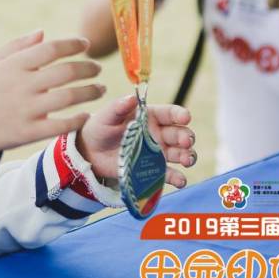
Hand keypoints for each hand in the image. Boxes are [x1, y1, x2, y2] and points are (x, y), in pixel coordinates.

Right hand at [0, 31, 105, 151]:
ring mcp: (26, 109)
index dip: (73, 44)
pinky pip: (61, 125)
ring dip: (91, 92)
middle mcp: (23, 85)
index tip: (85, 44)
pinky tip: (85, 115)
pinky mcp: (28, 132)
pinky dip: (77, 120)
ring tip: (100, 89)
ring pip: (69, 98)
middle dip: (89, 68)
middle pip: (67, 72)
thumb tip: (43, 33)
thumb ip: (17, 47)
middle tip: (98, 68)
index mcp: (14, 65)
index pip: (52, 49)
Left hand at [76, 95, 194, 187]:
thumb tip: (132, 97)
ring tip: (187, 160)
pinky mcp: (153, 169)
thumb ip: (118, 107)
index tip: (185, 117)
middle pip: (179, 134)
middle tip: (185, 142)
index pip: (170, 113)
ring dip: (187, 156)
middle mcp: (158, 134)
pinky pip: (168, 173)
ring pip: (179, 153)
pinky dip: (177, 177)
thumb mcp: (107, 116)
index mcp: (150, 116)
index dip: (180, 114)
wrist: (91, 152)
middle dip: (186, 137)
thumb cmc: (100, 127)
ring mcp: (157, 153)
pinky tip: (181, 180)